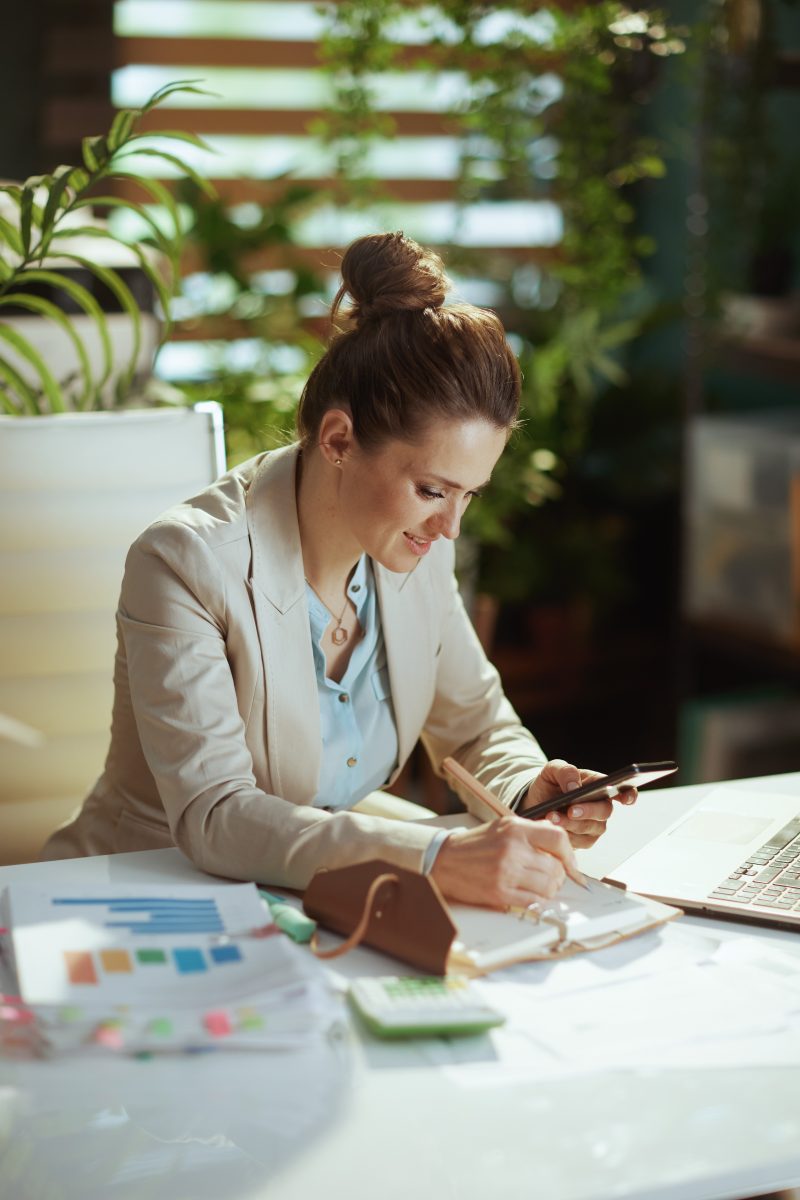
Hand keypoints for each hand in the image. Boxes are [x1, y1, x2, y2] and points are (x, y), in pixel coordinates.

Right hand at [430, 815, 579, 909]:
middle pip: (556, 867)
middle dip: (559, 876)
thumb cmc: (476, 844)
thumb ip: (532, 831)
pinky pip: (533, 901)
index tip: (571, 866)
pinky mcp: (500, 893)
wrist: (444, 860)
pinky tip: (529, 895)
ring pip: (548, 887)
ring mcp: (506, 872)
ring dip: (550, 890)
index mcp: (515, 828)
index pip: (558, 839)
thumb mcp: (503, 826)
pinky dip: (537, 901)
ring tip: (539, 886)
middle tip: (552, 878)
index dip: (570, 855)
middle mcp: (513, 849)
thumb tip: (561, 846)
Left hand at [523, 758, 637, 849]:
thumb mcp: (552, 770)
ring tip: (550, 816)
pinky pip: (579, 841)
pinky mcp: (584, 840)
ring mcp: (594, 824)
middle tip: (570, 809)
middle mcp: (600, 805)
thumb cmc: (549, 784)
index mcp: (598, 785)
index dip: (629, 794)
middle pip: (604, 811)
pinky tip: (552, 826)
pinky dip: (564, 834)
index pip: (622, 789)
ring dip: (570, 823)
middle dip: (588, 810)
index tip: (625, 799)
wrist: (535, 803)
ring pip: (589, 827)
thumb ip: (565, 771)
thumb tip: (575, 787)